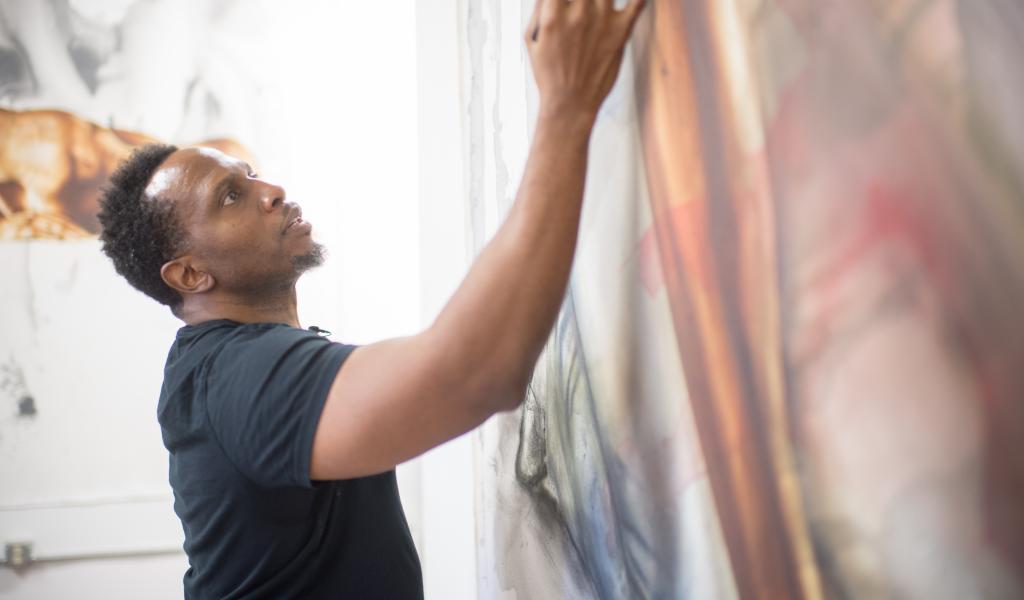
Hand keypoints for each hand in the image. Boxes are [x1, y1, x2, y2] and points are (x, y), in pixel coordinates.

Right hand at [525, 0, 645, 123]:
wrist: (570, 103)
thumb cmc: (550, 73)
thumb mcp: (532, 40)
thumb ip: (539, 10)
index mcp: (553, 15)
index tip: (566, 0)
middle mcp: (578, 14)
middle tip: (583, 5)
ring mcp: (602, 21)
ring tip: (597, 4)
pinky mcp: (621, 31)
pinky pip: (637, 2)